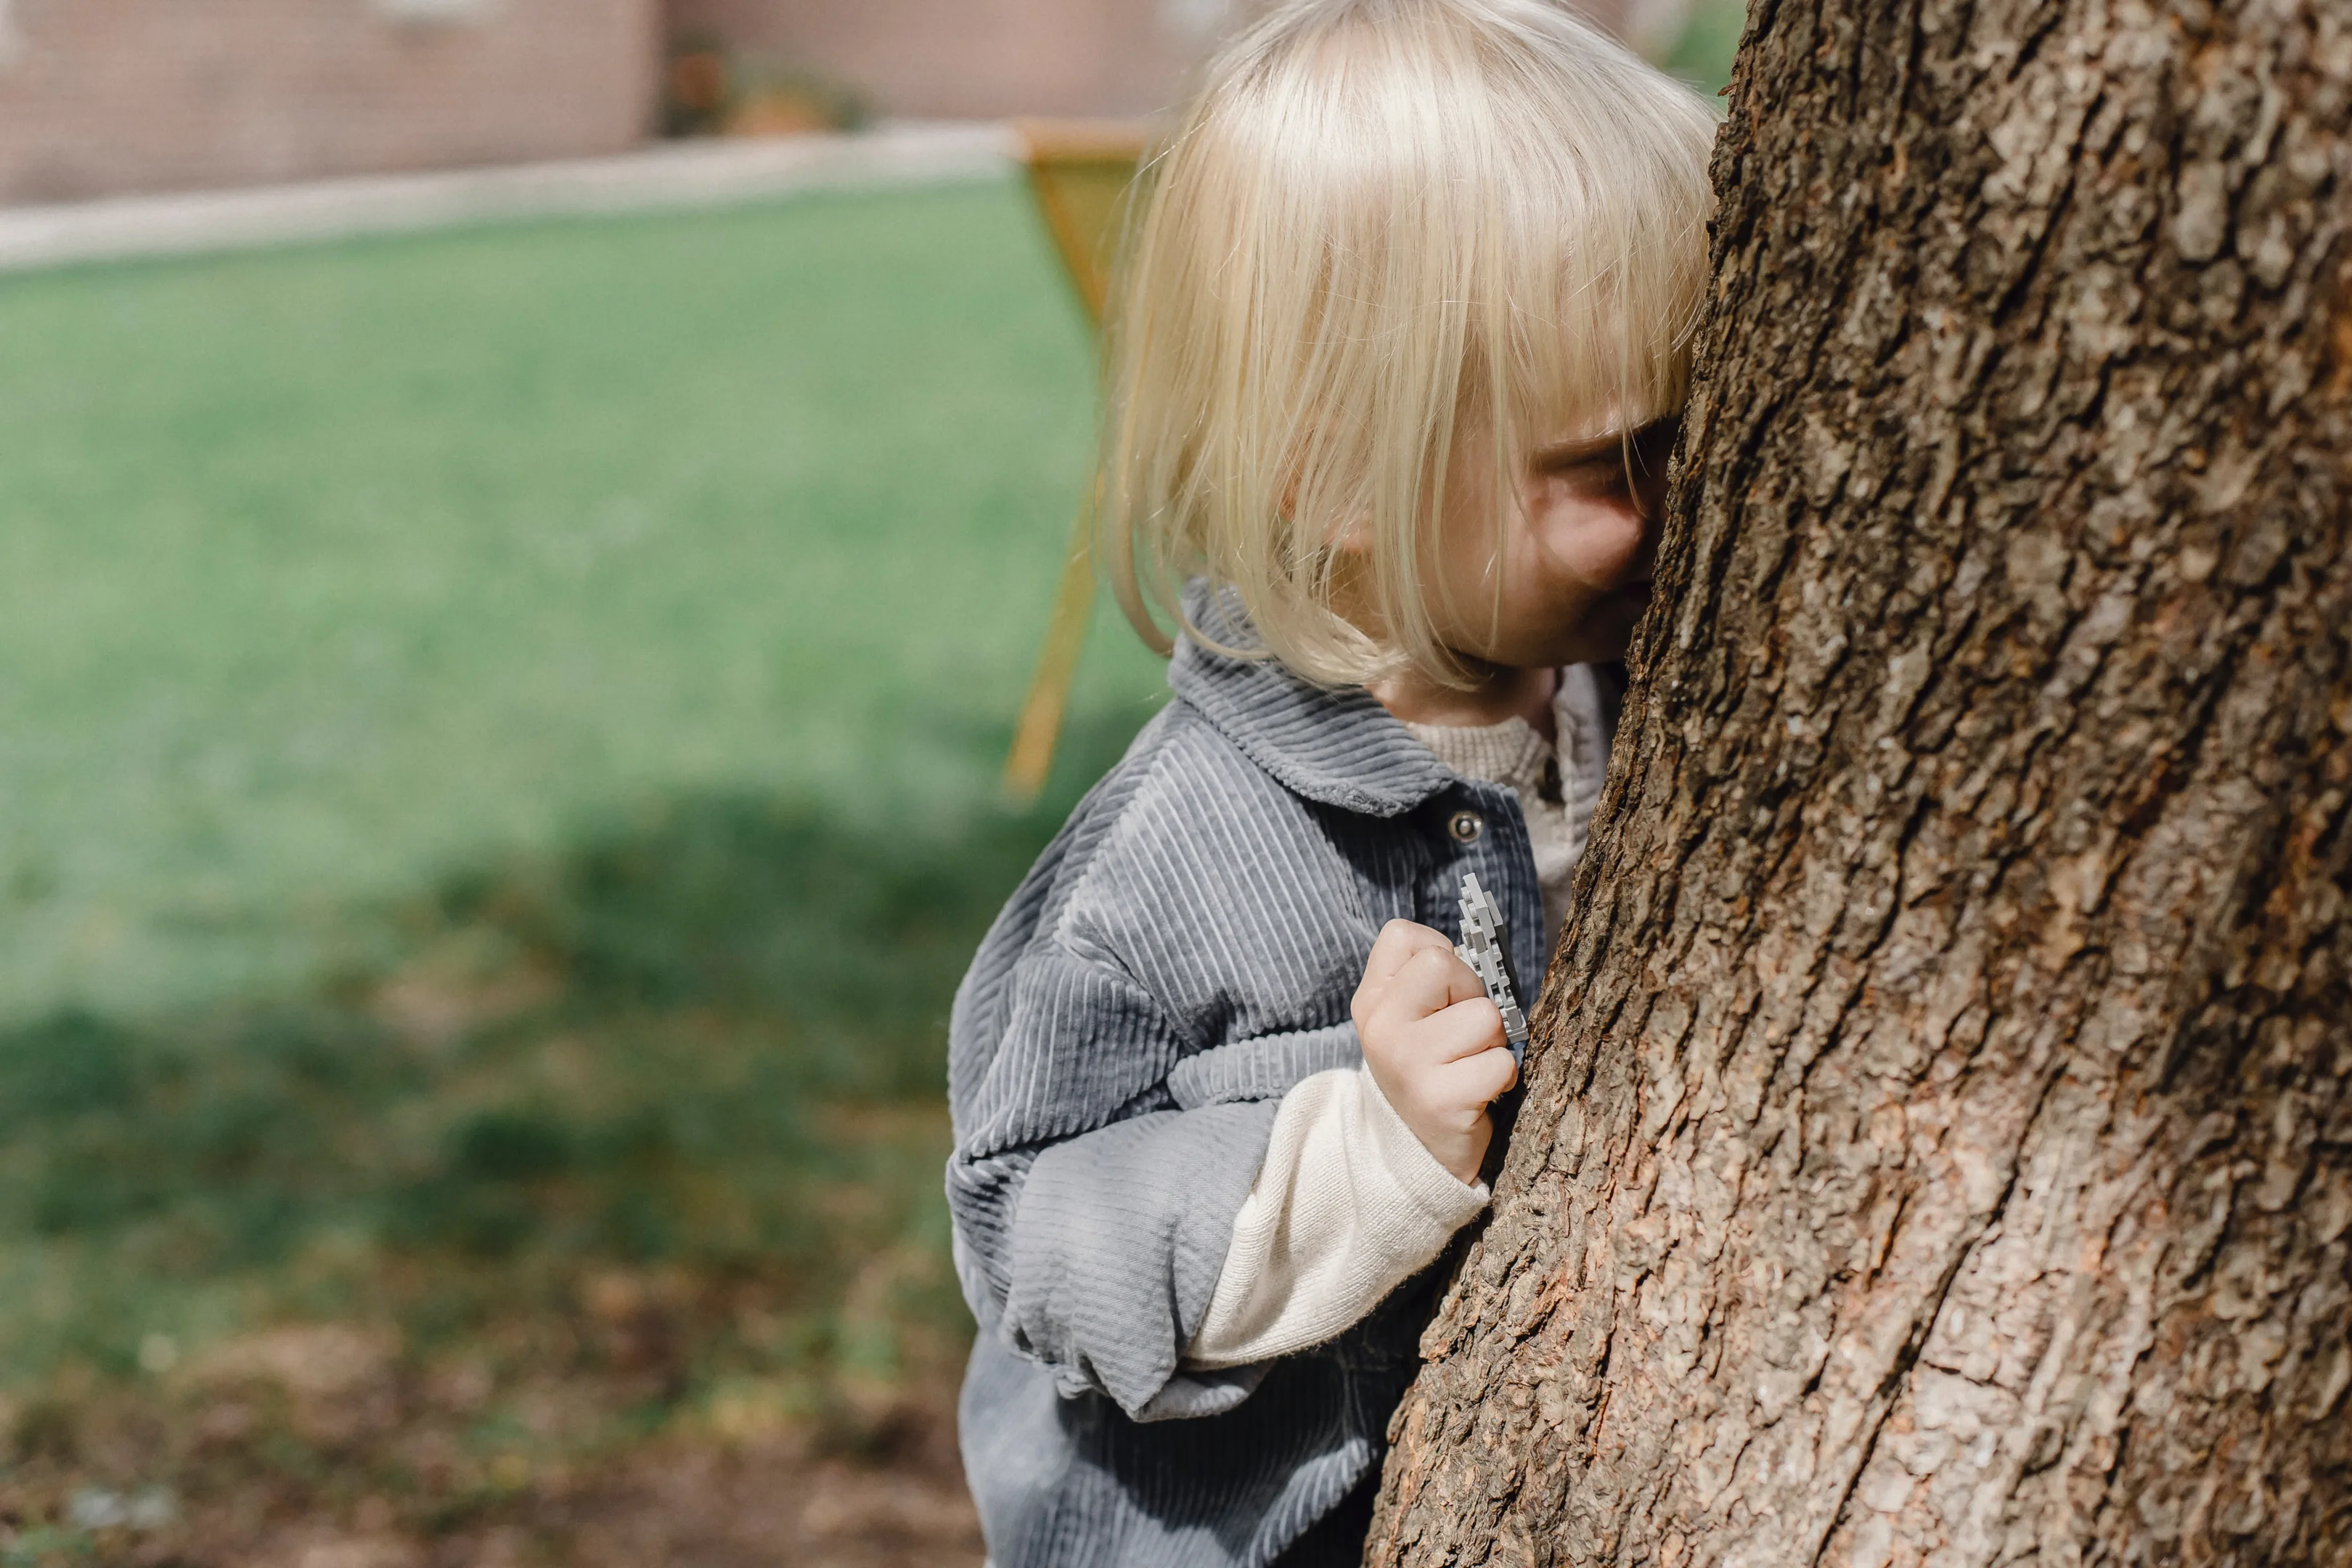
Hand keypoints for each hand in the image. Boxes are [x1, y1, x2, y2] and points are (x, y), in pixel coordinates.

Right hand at [1352, 920, 1519, 1183]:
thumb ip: (1430, 978)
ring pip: (1484, 1015)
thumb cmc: (1430, 1069)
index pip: (1404, 935)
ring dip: (1493, 1042)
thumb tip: (1480, 945)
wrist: (1416, 1152)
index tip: (1440, 996)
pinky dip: (1502, 1077)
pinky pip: (1500, 1062)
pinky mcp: (1440, 1099)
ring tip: (1471, 1065)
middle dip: (1472, 995)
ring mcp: (1407, 1062)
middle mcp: (1381, 1026)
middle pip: (1444, 964)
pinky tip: (1479, 1092)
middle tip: (1462, 1034)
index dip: (1440, 956)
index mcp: (1372, 1000)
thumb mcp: (1412, 1019)